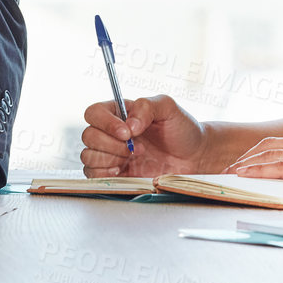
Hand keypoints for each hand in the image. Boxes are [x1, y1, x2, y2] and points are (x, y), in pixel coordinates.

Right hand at [80, 95, 207, 176]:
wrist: (194, 157)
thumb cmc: (181, 129)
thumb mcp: (168, 108)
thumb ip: (146, 107)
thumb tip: (129, 125)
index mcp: (120, 113)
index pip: (94, 113)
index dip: (105, 123)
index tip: (127, 132)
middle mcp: (111, 133)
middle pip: (88, 136)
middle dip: (111, 144)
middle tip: (137, 148)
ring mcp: (112, 154)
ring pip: (88, 156)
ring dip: (109, 159)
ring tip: (134, 158)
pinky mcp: (115, 175)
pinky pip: (93, 175)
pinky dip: (104, 174)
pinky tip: (123, 171)